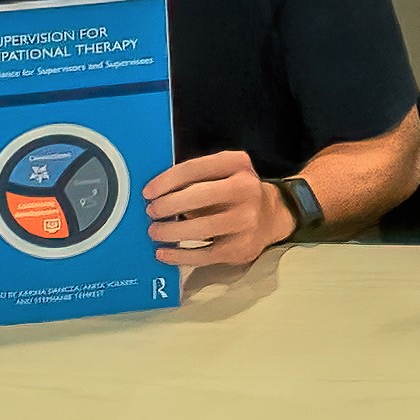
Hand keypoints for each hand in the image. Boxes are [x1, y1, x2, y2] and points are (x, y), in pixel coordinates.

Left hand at [143, 149, 288, 268]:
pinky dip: (178, 255)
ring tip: (155, 231)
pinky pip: (204, 255)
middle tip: (152, 212)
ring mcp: (247, 220)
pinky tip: (164, 252)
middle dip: (168, 205)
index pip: (196, 168)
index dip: (167, 180)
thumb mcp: (222, 173)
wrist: (272, 217)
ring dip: (170, 231)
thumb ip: (194, 178)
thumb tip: (155, 194)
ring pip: (201, 228)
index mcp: (237, 164)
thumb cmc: (234, 194)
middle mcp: (247, 189)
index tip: (148, 192)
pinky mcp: (241, 247)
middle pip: (199, 196)